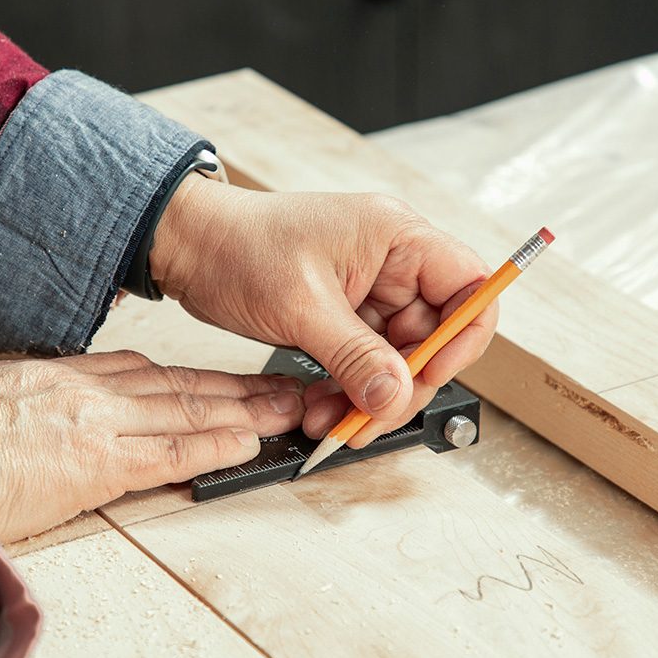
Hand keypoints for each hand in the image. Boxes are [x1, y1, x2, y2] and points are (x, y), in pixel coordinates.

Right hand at [0, 351, 303, 542]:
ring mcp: (96, 424)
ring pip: (187, 411)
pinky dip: (212, 445)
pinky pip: (168, 451)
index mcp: (59, 374)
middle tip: (284, 384)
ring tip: (288, 409)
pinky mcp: (96, 464)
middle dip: (237, 387)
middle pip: (179, 385)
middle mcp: (88, 391)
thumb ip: (28, 396)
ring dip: (244, 411)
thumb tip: (44, 407)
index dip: (192, 377)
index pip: (143, 371)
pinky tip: (248, 442)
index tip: (223, 379)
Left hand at [151, 176, 495, 446]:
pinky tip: (323, 408)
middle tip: (367, 418)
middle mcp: (392, 262)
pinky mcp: (345, 316)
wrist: (190, 246)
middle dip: (401, 384)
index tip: (429, 375)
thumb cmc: (239, 245)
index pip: (468, 286)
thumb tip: (395, 394)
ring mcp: (370, 291)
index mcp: (397, 237)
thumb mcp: (301, 305)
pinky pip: (365, 364)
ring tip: (332, 420)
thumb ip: (355, 355)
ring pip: (396, 359)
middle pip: (433, 336)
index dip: (462, 336)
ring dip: (369, 396)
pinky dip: (348, 390)